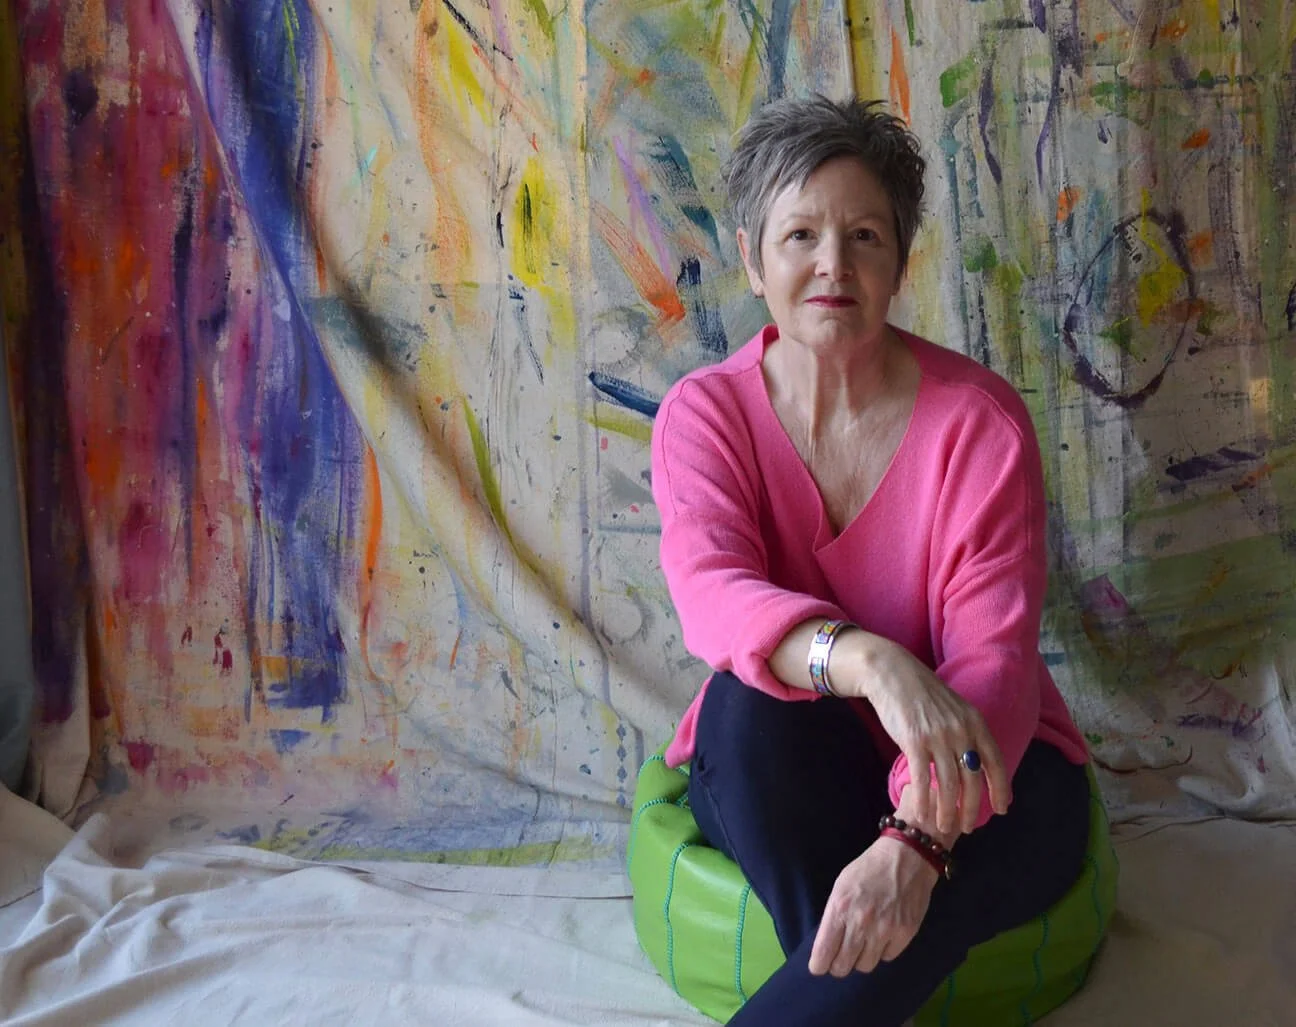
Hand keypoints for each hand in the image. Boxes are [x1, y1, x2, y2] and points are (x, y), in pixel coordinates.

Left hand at [808, 835, 937, 976]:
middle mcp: (860, 923)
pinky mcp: (905, 934)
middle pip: (843, 966)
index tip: (819, 966)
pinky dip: (883, 951)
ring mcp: (884, 930)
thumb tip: (827, 944)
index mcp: (839, 909)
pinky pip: (887, 957)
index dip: (819, 965)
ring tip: (864, 943)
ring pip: (865, 966)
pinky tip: (883, 936)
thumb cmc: (868, 869)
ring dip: (861, 958)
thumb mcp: (841, 886)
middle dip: (838, 965)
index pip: (823, 952)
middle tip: (841, 957)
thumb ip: (834, 915)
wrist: (906, 857)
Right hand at [839, 634, 1010, 834]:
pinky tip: (921, 813)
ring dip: (947, 810)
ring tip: (943, 826)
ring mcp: (938, 736)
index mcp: (975, 722)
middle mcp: (961, 731)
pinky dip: (923, 799)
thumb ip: (966, 732)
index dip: (1000, 788)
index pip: (995, 761)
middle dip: (972, 808)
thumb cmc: (922, 694)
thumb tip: (975, 760)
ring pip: (949, 783)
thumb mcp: (954, 709)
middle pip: (973, 779)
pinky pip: (923, 778)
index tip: (1001, 809)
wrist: (892, 674)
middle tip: (967, 827)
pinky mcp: (914, 741)